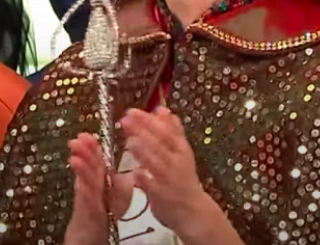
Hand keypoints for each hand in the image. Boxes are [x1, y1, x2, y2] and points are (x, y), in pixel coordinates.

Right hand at [63, 133, 133, 244]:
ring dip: (80, 165)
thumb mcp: (117, 195)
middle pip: (90, 166)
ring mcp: (87, 197)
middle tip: (79, 137)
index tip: (88, 134)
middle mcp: (92, 185)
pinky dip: (83, 188)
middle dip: (84, 151)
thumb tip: (132, 167)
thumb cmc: (104, 212)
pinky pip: (86, 199)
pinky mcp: (86, 211)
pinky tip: (80, 182)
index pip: (99, 159)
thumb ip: (121, 180)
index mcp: (101, 179)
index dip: (93, 146)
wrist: (91, 234)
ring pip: (85, 179)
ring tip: (74, 151)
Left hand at [120, 107, 206, 232]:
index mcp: (181, 149)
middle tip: (126, 120)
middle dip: (143, 131)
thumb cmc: (182, 178)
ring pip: (157, 164)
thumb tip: (161, 108)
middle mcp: (177, 162)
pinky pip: (153, 187)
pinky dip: (145, 180)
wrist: (193, 211)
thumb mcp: (181, 152)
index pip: (166, 130)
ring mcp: (170, 180)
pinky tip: (135, 173)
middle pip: (160, 144)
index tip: (132, 111)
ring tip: (130, 142)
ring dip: (144, 153)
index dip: (149, 121)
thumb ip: (171, 131)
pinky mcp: (163, 197)